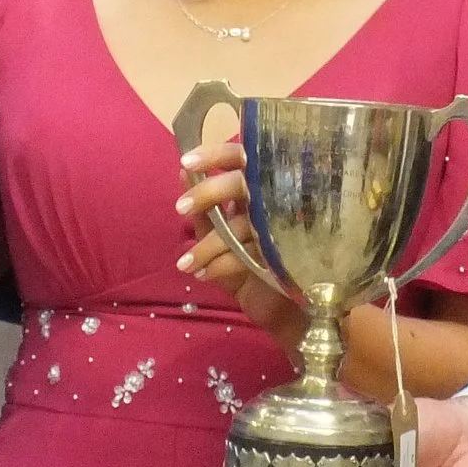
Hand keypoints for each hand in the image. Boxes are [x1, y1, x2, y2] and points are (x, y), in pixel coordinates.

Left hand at [176, 140, 301, 351]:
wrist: (286, 311)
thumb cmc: (255, 264)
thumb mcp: (226, 237)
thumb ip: (207, 209)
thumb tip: (182, 172)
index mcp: (264, 188)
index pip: (243, 158)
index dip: (215, 155)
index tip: (186, 161)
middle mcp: (278, 201)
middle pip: (242, 184)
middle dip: (208, 193)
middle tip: (180, 207)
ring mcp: (286, 227)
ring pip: (241, 225)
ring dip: (207, 246)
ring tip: (185, 264)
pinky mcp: (288, 254)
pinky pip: (247, 255)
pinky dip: (221, 265)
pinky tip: (204, 274)